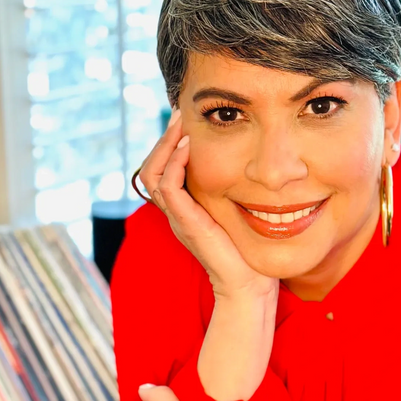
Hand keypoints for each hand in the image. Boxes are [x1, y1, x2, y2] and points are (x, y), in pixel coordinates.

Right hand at [136, 110, 277, 299]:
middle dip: (163, 138)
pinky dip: (174, 164)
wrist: (249, 287)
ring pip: (152, 175)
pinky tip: (188, 147)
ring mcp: (178, 220)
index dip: (168, 144)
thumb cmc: (249, 253)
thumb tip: (250, 164)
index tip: (184, 120)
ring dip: (165, 146)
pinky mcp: (186, 225)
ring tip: (181, 124)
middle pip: (150, 169)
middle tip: (179, 113)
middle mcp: (175, 214)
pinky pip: (169, 189)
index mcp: (184, 210)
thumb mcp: (238, 213)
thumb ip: (234, 192)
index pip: (162, 170)